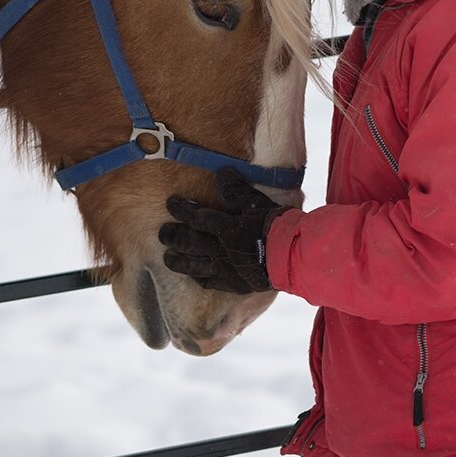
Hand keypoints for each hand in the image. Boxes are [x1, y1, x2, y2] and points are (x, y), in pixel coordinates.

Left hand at [159, 168, 288, 293]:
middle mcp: (220, 248)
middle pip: (189, 242)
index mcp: (225, 226)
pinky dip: (198, 277)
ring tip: (167, 258)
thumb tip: (221, 173)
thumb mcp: (258, 202)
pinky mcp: (234, 283)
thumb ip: (237, 189)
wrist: (293, 257)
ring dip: (178, 260)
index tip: (171, 204)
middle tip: (163, 233)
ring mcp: (225, 268)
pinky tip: (193, 275)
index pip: (196, 217)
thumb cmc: (277, 226)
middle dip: (173, 236)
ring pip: (194, 265)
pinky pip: (210, 282)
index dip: (182, 209)